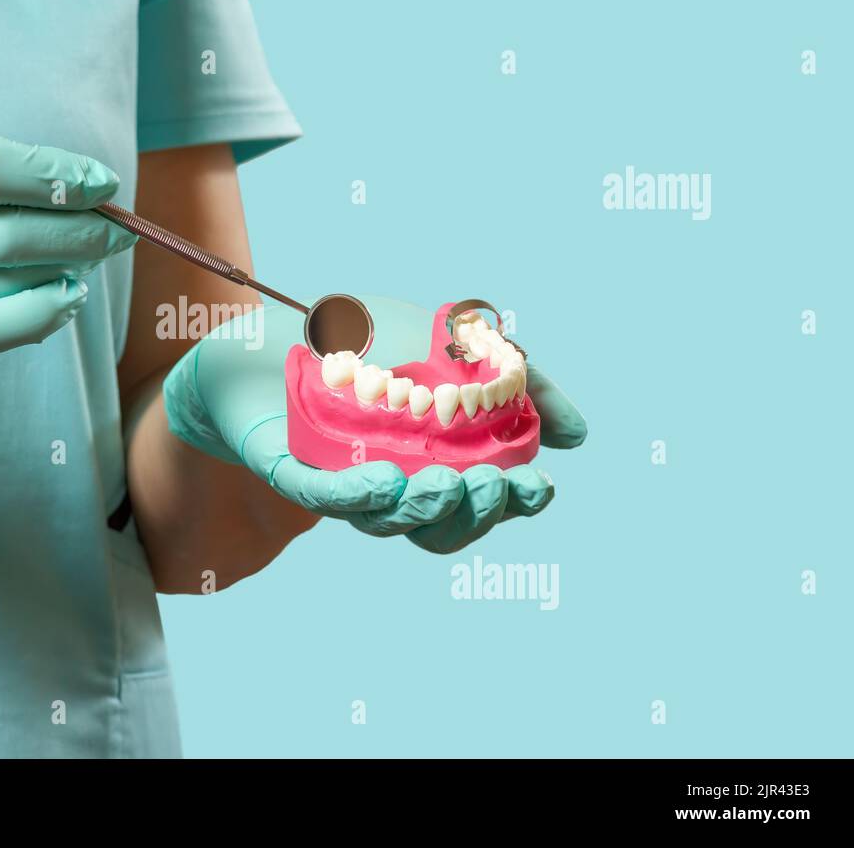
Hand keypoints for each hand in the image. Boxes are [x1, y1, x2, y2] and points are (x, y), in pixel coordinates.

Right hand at [0, 129, 134, 448]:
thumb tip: (61, 188)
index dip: (59, 177)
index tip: (100, 185)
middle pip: (13, 229)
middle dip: (82, 232)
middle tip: (118, 231)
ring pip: (9, 279)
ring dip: (64, 271)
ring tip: (87, 264)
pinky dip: (41, 314)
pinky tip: (64, 301)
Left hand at [162, 296, 586, 552]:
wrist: (279, 325)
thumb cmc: (371, 343)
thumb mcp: (460, 348)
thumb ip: (520, 385)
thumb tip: (574, 437)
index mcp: (433, 466)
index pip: (479, 504)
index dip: (512, 506)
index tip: (538, 486)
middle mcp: (391, 487)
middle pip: (439, 527)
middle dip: (473, 513)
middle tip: (491, 484)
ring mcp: (341, 483)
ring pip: (386, 521)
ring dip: (421, 508)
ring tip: (443, 482)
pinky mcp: (294, 469)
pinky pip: (324, 496)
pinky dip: (354, 497)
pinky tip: (382, 482)